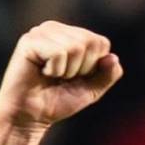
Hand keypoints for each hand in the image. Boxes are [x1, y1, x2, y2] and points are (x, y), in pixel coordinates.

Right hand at [0, 20, 122, 131]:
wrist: (31, 116)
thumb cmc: (57, 101)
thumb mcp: (90, 91)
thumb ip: (106, 76)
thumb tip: (114, 57)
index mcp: (70, 35)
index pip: (101, 43)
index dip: (94, 67)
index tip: (76, 77)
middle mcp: (56, 28)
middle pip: (90, 43)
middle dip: (82, 69)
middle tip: (63, 78)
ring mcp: (41, 32)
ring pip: (76, 47)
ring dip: (68, 71)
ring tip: (52, 76)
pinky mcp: (30, 40)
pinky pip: (59, 53)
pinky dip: (56, 70)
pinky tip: (42, 73)